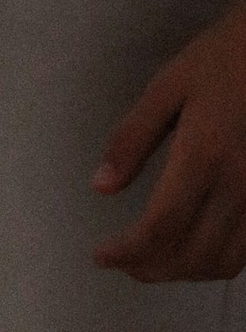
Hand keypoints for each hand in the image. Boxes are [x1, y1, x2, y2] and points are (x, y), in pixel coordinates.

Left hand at [94, 0, 245, 278]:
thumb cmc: (223, 59)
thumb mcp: (168, 86)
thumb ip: (133, 137)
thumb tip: (101, 187)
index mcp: (205, 154)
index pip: (162, 225)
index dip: (127, 251)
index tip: (100, 255)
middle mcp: (240, 185)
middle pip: (193, 254)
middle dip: (152, 269)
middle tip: (123, 262)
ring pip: (225, 262)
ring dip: (184, 272)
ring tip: (152, 260)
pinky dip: (217, 262)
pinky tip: (194, 248)